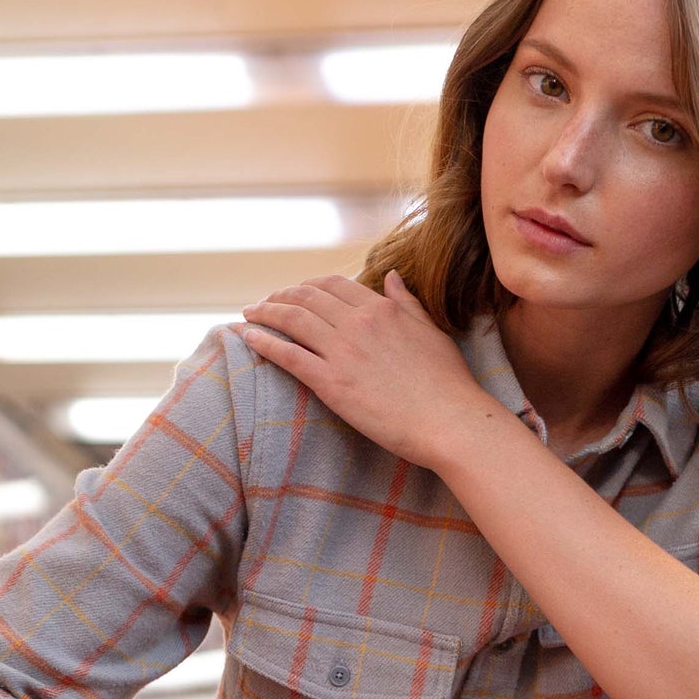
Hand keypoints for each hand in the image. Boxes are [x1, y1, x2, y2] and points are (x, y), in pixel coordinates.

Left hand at [235, 271, 505, 468]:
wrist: (451, 421)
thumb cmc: (447, 384)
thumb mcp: (430, 332)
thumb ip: (406, 303)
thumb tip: (391, 276)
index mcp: (382, 309)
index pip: (334, 285)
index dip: (309, 286)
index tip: (296, 292)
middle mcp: (358, 323)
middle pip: (307, 297)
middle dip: (281, 296)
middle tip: (265, 303)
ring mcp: (343, 352)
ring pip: (292, 320)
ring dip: (265, 313)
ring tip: (250, 315)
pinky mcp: (332, 383)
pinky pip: (289, 355)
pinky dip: (264, 342)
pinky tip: (247, 336)